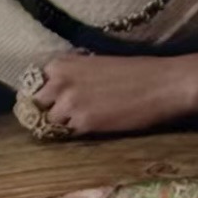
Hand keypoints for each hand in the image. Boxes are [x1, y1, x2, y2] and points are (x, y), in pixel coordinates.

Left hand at [21, 52, 197, 135]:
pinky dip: (78, 133)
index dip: (43, 96)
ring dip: (63, 125)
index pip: (34, 85)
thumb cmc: (137, 72)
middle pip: (36, 106)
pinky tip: (96, 126)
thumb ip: (73, 75)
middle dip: (47, 111)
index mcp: (61, 64)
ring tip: (85, 121)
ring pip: (50, 123)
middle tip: (64, 116)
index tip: (51, 102)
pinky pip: (69, 134)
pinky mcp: (84, 124)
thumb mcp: (96, 64)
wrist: (163, 84)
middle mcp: (59, 82)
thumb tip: (57, 91)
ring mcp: (69, 104)